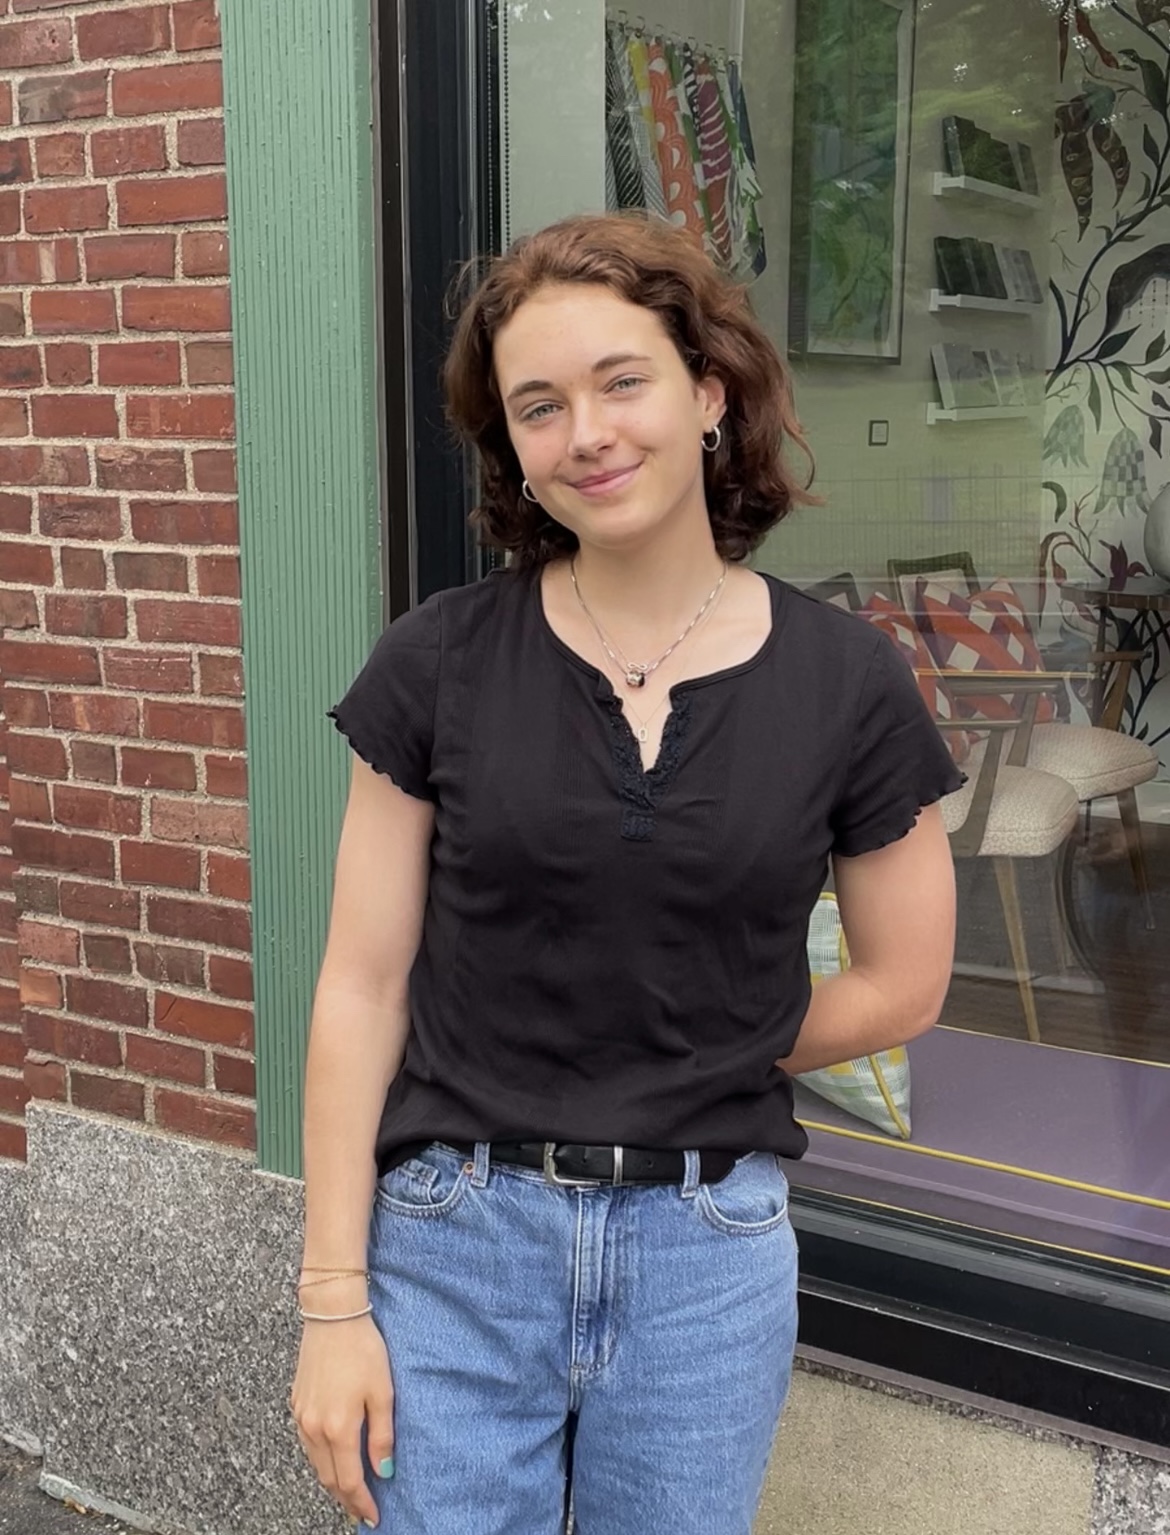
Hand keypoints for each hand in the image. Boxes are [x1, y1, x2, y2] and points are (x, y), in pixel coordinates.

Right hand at [291, 1313, 394, 1528]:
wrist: (332, 1315)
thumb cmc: (362, 1349)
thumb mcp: (383, 1392)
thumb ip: (382, 1435)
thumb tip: (383, 1471)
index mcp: (338, 1428)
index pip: (349, 1480)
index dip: (361, 1503)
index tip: (373, 1516)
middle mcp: (314, 1428)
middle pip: (328, 1477)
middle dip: (346, 1498)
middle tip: (361, 1510)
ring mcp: (301, 1416)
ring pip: (315, 1463)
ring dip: (332, 1480)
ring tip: (350, 1490)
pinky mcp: (296, 1404)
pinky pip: (306, 1443)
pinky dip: (320, 1458)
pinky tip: (332, 1457)